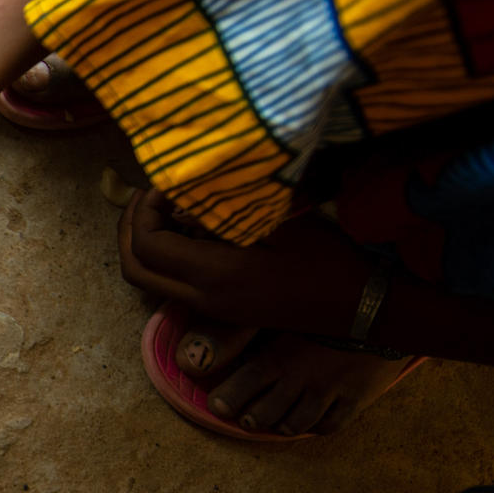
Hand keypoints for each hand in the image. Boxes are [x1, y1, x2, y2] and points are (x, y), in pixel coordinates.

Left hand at [117, 187, 369, 334]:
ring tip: (167, 206)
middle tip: (147, 196)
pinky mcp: (223, 309)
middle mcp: (205, 299)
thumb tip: (182, 199)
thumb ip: (227, 212)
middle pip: (134, 270)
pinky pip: (175, 284)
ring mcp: (212, 309)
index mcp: (216, 276)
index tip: (164, 183)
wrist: (364, 306)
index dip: (143, 209)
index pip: (147, 245)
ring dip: (145, 244)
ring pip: (149, 281)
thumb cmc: (330, 259)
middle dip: (129, 229)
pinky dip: (168, 256)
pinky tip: (193, 227)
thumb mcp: (282, 223)